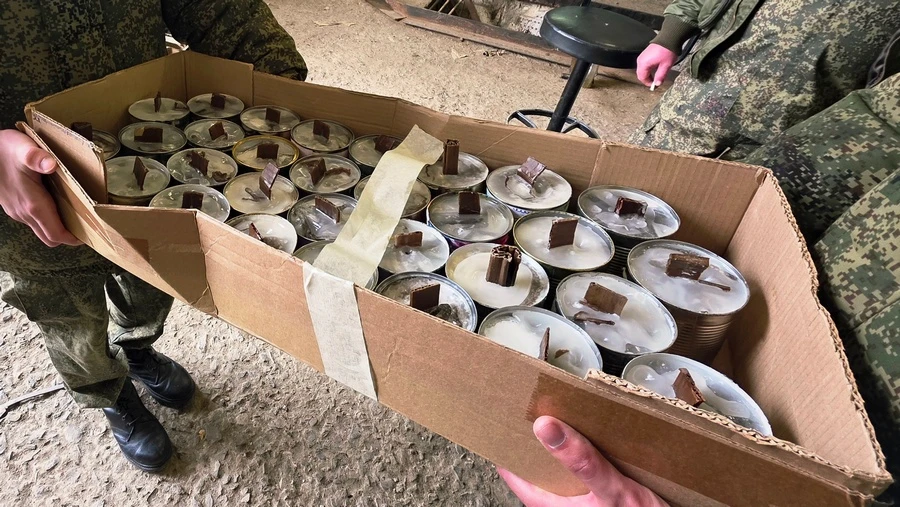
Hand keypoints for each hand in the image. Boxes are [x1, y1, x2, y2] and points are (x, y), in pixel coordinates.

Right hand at [0, 129, 80, 246]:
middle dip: (69, 236)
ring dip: (58, 227)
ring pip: (41, 229)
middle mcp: (24, 213)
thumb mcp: (22, 148)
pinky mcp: (13, 206)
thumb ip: (36, 157)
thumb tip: (51, 164)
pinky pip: (34, 220)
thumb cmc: (4, 149)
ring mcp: (17, 211)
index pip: (56, 234)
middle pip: (50, 237)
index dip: (74, 238)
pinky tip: (57, 203)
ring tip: (77, 214)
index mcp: (32, 204)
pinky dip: (48, 219)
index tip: (91, 233)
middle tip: (87, 226)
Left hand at [497, 416, 666, 506]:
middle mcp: (557, 505)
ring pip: (559, 469)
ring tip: (567, 415)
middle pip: (536, 467)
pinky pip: (580, 473)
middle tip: (541, 405)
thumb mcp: (611, 489)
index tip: (509, 415)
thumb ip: (580, 460)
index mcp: (548, 506)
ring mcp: (575, 503)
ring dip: (564, 446)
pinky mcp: (595, 499)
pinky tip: (594, 439)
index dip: (509, 444)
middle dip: (539, 439)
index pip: (512, 472)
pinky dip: (583, 455)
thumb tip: (545, 427)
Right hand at [636, 44, 677, 87]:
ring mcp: (642, 56)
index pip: (642, 78)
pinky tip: (655, 69)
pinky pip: (644, 64)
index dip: (648, 83)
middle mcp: (641, 60)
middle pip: (641, 74)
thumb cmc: (667, 50)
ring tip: (656, 76)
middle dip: (647, 79)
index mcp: (644, 64)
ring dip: (647, 74)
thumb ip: (660, 76)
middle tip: (655, 82)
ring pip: (642, 69)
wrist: (669, 38)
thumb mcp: (665, 66)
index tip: (654, 86)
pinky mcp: (645, 54)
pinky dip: (648, 69)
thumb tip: (657, 84)